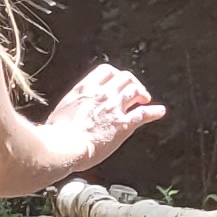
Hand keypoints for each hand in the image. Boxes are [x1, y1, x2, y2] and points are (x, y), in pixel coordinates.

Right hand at [35, 62, 163, 180]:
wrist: (64, 146)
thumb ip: (72, 106)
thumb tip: (68, 112)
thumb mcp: (61, 111)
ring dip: (142, 93)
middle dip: (131, 82)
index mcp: (85, 88)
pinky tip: (159, 112)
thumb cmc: (57, 134)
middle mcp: (103, 94)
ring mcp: (114, 108)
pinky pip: (143, 114)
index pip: (106, 71)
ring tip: (145, 98)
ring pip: (135, 91)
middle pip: (124, 78)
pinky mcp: (123, 125)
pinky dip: (153, 112)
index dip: (115, 75)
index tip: (116, 80)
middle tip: (134, 91)